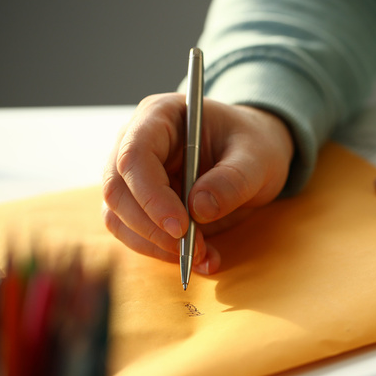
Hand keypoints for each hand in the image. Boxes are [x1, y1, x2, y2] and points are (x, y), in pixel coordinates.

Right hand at [102, 93, 293, 273]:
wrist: (253, 156)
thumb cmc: (254, 145)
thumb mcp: (258, 158)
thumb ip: (233, 180)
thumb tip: (199, 209)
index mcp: (160, 116)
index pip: (135, 155)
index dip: (151, 195)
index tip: (180, 227)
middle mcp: (135, 142)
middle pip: (118, 190)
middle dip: (153, 228)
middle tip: (195, 249)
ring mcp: (133, 174)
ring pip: (119, 217)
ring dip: (156, 245)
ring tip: (203, 256)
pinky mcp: (140, 203)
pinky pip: (136, 234)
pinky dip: (163, 253)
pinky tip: (201, 259)